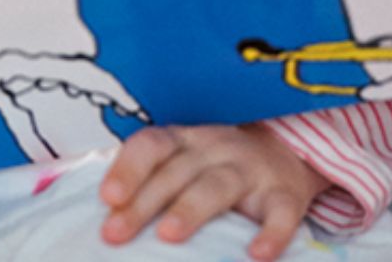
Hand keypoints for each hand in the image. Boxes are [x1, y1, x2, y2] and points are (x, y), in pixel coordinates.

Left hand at [98, 124, 328, 256]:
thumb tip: (105, 222)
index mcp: (183, 142)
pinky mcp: (285, 195)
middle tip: (114, 234)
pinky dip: (272, 233)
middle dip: (142, 204)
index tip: (106, 198)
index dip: (127, 169)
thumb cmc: (215, 169)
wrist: (287, 155)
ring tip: (168, 235)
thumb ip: (150, 186)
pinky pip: (281, 212)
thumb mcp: (183, 165)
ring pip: (218, 186)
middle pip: (175, 173)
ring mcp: (251, 170)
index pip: (150, 145)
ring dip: (190, 209)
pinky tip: (257, 254)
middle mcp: (215, 148)